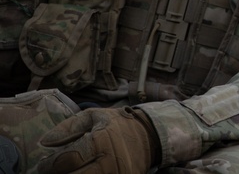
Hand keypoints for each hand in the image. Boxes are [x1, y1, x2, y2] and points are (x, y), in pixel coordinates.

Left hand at [36, 106, 159, 173]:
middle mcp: (110, 161)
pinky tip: (82, 172)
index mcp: (101, 141)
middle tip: (50, 172)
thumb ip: (68, 127)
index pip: (67, 159)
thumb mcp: (95, 116)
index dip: (49, 165)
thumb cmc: (117, 124)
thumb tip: (44, 142)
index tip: (42, 165)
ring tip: (66, 171)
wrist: (150, 136)